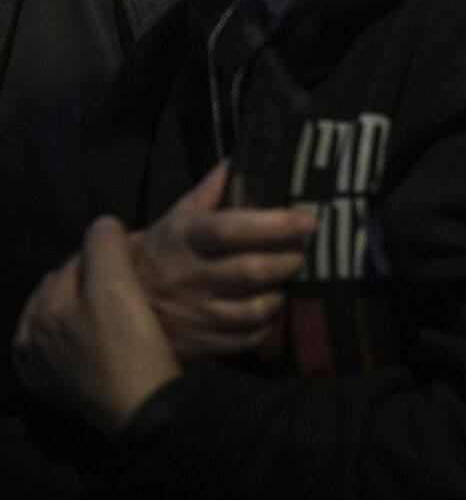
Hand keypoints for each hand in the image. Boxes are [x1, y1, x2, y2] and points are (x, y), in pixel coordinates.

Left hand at [14, 217, 181, 437]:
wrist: (144, 410)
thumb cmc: (133, 346)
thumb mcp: (119, 287)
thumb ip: (104, 248)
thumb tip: (103, 223)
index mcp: (47, 306)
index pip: (77, 260)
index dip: (108, 251)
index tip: (137, 252)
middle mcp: (33, 334)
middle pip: (62, 289)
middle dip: (87, 278)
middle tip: (123, 278)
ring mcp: (40, 365)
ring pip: (50, 321)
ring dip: (69, 306)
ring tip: (99, 305)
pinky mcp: (53, 389)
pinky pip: (41, 358)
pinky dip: (49, 344)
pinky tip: (63, 341)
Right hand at [130, 162, 315, 362]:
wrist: (122, 299)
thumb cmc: (165, 248)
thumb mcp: (181, 214)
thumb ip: (216, 187)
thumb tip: (249, 156)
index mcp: (186, 239)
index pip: (232, 229)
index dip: (275, 224)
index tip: (309, 220)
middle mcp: (191, 277)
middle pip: (253, 271)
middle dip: (289, 259)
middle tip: (303, 251)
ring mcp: (197, 314)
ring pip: (257, 307)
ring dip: (281, 292)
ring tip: (285, 278)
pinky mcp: (204, 344)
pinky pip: (250, 336)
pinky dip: (267, 323)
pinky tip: (268, 307)